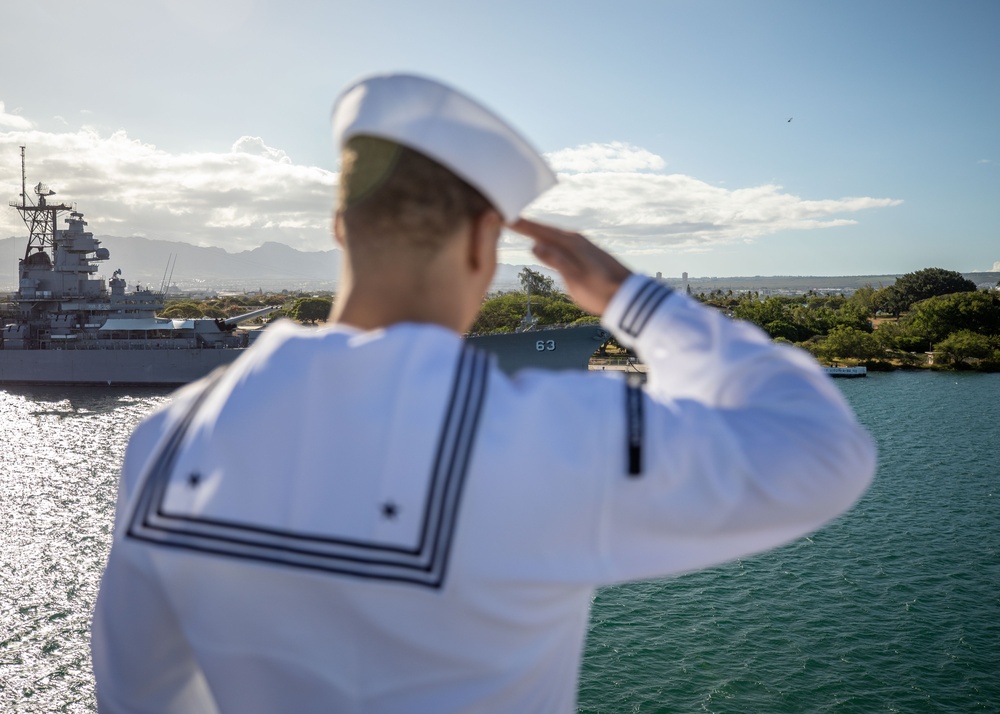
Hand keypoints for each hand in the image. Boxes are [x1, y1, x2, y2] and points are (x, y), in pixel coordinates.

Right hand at [510, 219, 630, 316]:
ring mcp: (582, 245)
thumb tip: (534, 245)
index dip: (522, 225)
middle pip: (545, 229)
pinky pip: (560, 241)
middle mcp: (576, 239)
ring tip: (521, 228)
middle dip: (527, 225)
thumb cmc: (600, 291)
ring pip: (553, 235)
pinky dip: (548, 239)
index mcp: (571, 243)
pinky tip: (546, 243)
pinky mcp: (586, 253)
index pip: (540, 230)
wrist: (627, 296)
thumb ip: (556, 261)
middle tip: (507, 218)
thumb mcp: (575, 278)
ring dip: (537, 231)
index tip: (504, 216)